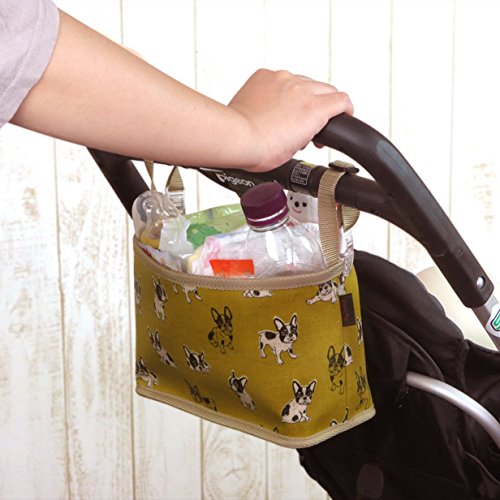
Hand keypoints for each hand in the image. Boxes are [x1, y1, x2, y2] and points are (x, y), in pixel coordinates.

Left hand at [228, 69, 353, 171]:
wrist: (237, 137)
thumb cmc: (261, 148)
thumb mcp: (295, 148)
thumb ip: (308, 132)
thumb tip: (305, 130)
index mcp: (314, 109)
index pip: (342, 101)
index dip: (345, 110)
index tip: (343, 114)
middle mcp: (301, 88)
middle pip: (324, 89)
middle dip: (323, 104)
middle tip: (312, 120)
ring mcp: (282, 79)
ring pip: (301, 82)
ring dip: (300, 95)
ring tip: (286, 114)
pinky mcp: (264, 76)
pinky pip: (278, 79)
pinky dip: (279, 89)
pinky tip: (271, 105)